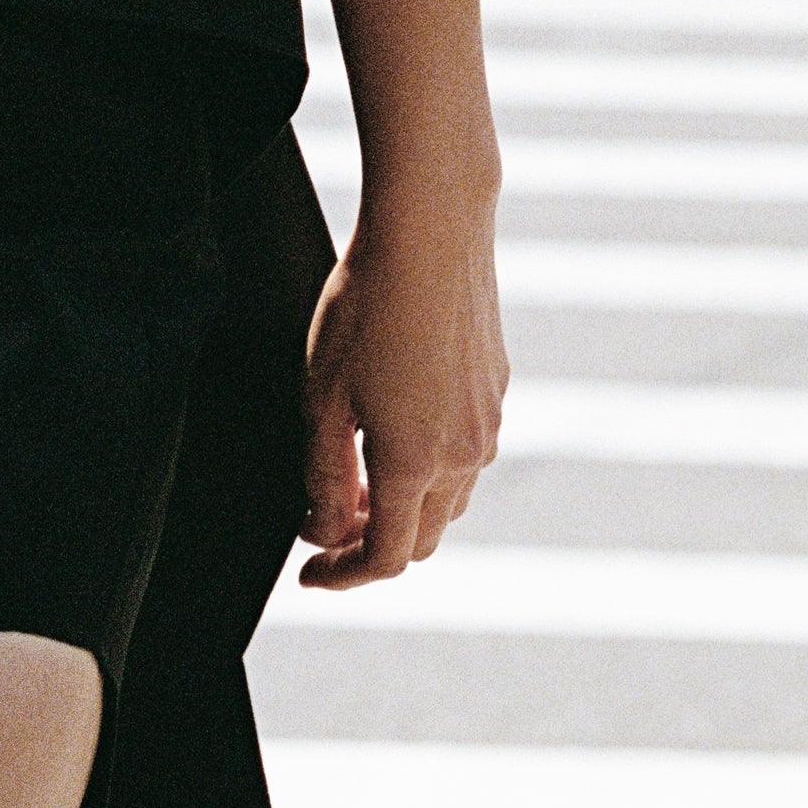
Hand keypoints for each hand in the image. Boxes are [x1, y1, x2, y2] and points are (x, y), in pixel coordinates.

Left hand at [297, 207, 506, 585]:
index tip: (309, 573)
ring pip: (448, 502)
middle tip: (323, 527)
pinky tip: (393, 433)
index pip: (385, 558)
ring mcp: (488, 424)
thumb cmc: (366, 307)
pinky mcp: (498, 393)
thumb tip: (324, 531)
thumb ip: (322, 477)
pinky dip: (428, 471)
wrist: (432, 230)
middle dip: (370, 547)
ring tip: (354, 481)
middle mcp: (464, 455)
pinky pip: (466, 457)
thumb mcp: (320, 398)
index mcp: (415, 464)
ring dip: (402, 510)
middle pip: (421, 539)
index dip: (343, 577)